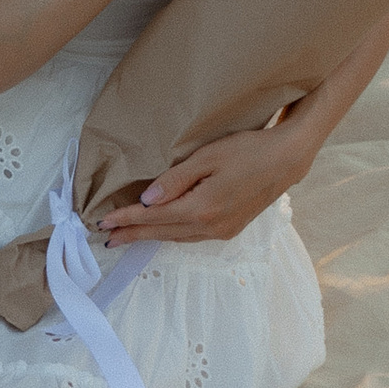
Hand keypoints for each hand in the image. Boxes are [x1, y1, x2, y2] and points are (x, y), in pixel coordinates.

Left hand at [101, 122, 301, 245]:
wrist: (286, 160)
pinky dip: (172, 233)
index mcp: (201, 209)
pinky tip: (163, 229)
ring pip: (177, 237)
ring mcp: (222, 231)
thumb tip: (147, 200)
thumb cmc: (248, 150)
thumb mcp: (208, 157)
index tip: (103, 222)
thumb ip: (176, 179)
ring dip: (151, 236)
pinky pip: (192, 236)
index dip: (126, 220)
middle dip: (133, 234)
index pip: (154, 217)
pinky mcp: (230, 229)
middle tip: (106, 237)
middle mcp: (210, 227)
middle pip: (162, 232)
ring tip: (128, 236)